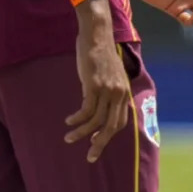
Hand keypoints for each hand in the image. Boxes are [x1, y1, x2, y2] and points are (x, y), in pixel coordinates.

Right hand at [65, 0, 129, 162]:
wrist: (97, 35)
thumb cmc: (100, 54)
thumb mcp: (109, 75)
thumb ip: (108, 90)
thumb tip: (98, 105)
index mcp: (124, 93)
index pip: (120, 122)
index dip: (108, 135)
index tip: (95, 143)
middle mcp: (119, 94)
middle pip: (111, 127)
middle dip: (99, 144)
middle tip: (89, 156)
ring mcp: (107, 90)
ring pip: (95, 121)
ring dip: (81, 133)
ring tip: (69, 138)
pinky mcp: (94, 85)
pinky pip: (86, 110)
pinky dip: (77, 119)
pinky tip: (68, 122)